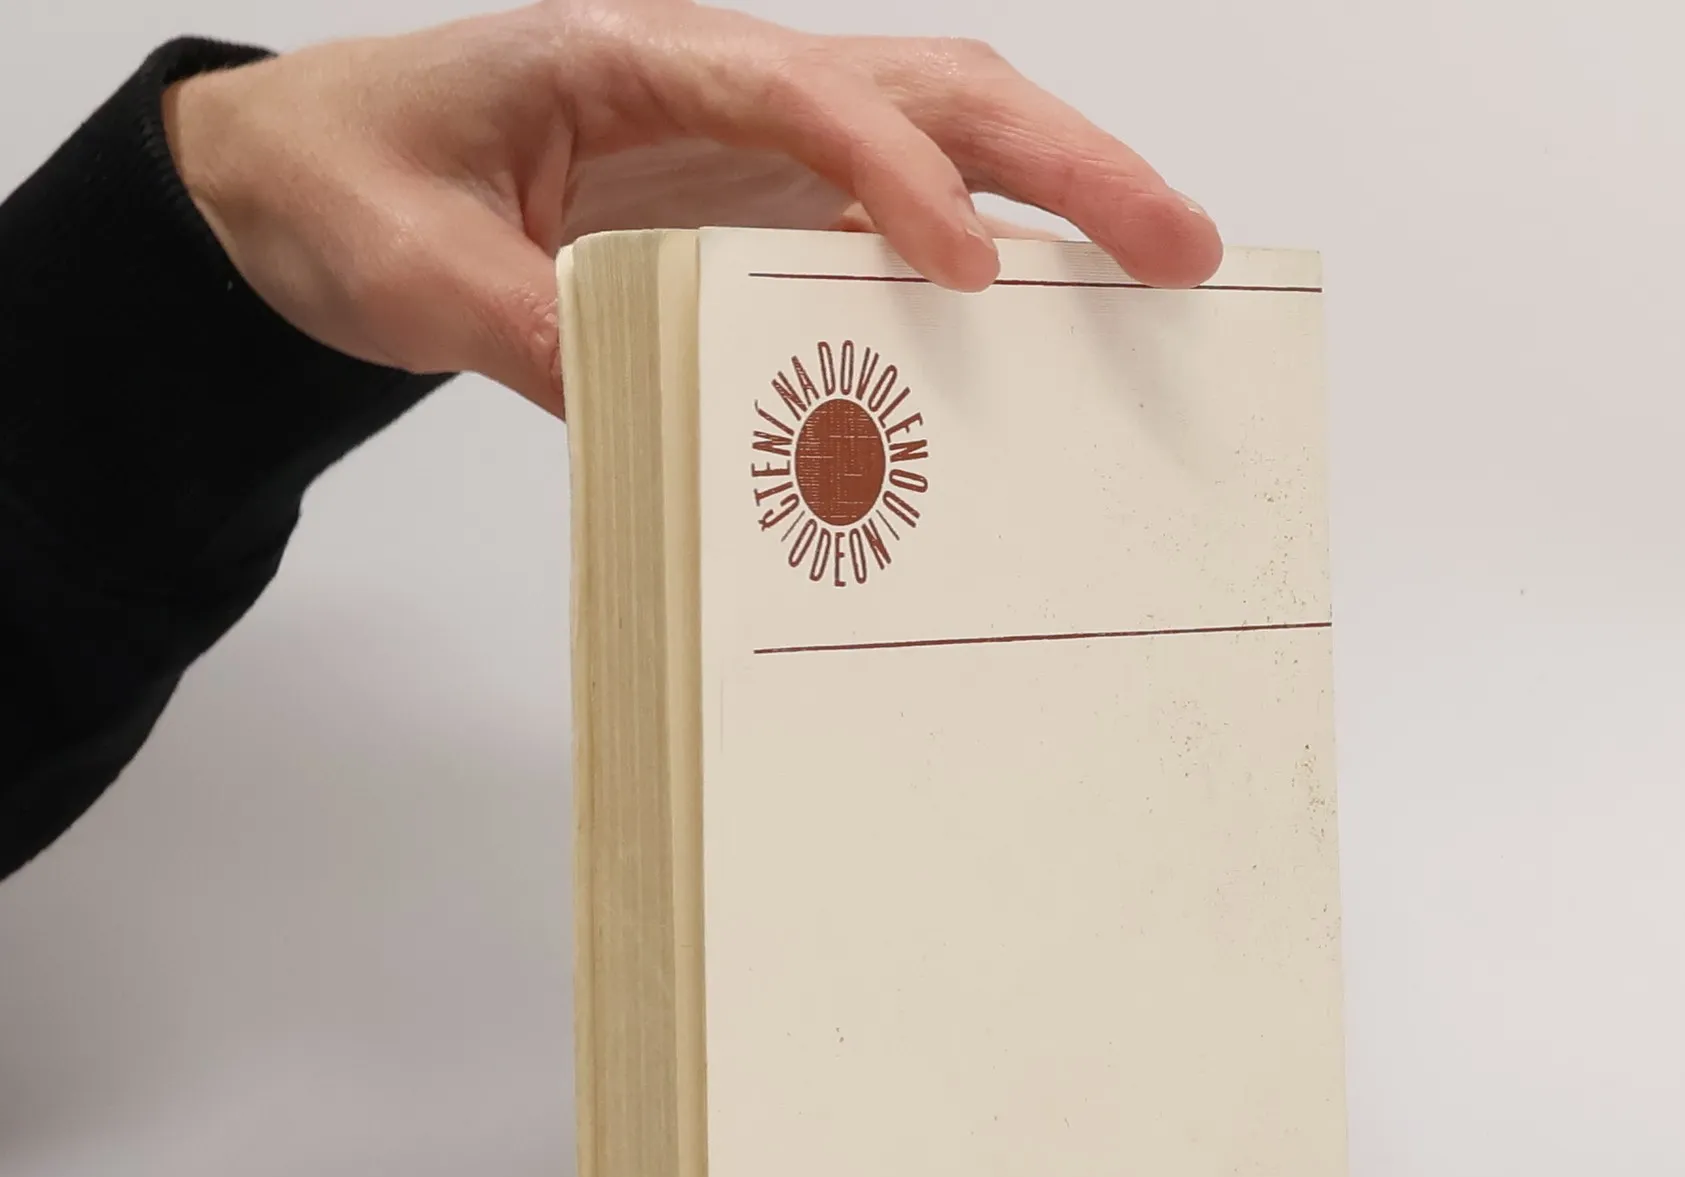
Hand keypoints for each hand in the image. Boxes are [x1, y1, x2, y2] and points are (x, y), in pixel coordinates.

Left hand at [163, 1, 1222, 415]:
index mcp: (629, 60)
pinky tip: (1042, 332)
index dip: (897, 178)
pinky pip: (890, 230)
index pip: (801, 99)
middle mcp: (719, 88)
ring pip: (939, 144)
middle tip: (1178, 243)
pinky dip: (981, 270)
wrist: (311, 174)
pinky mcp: (756, 214)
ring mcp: (751, 151)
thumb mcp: (411, 265)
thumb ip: (528, 329)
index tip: (966, 270)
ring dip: (1059, 201)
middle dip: (1065, 161)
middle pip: (928, 92)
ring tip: (1162, 275)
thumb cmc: (352, 180)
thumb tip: (649, 413)